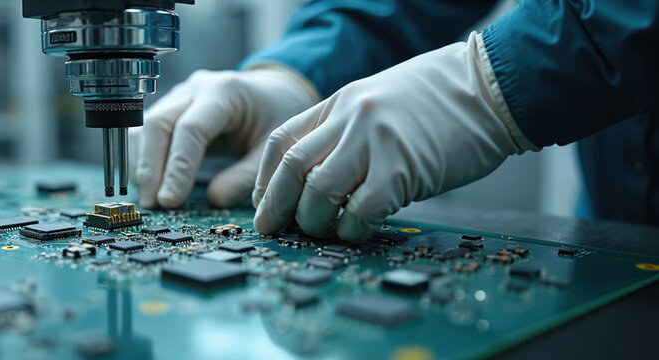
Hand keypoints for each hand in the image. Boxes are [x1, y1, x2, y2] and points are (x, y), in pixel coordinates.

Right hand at [133, 68, 316, 208]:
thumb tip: (213, 200)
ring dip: (143, 163)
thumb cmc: (275, 117)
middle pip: (158, 123)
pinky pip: (148, 130)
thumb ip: (246, 175)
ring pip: (146, 126)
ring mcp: (179, 95)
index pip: (190, 129)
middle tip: (152, 204)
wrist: (274, 91)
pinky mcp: (171, 107)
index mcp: (224, 92)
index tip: (170, 201)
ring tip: (148, 197)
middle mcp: (196, 89)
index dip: (177, 168)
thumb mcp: (273, 148)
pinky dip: (143, 156)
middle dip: (150, 168)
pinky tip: (147, 181)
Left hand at [252, 33, 536, 240]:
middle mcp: (350, 119)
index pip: (282, 143)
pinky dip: (352, 228)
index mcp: (338, 104)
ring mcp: (376, 141)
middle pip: (293, 169)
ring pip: (320, 191)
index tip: (264, 205)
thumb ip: (342, 135)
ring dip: (315, 221)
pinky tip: (356, 230)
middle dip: (277, 206)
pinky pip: (363, 209)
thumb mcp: (374, 104)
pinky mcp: (405, 167)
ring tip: (323, 230)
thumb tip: (311, 186)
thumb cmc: (435, 104)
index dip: (265, 180)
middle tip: (275, 229)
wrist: (489, 87)